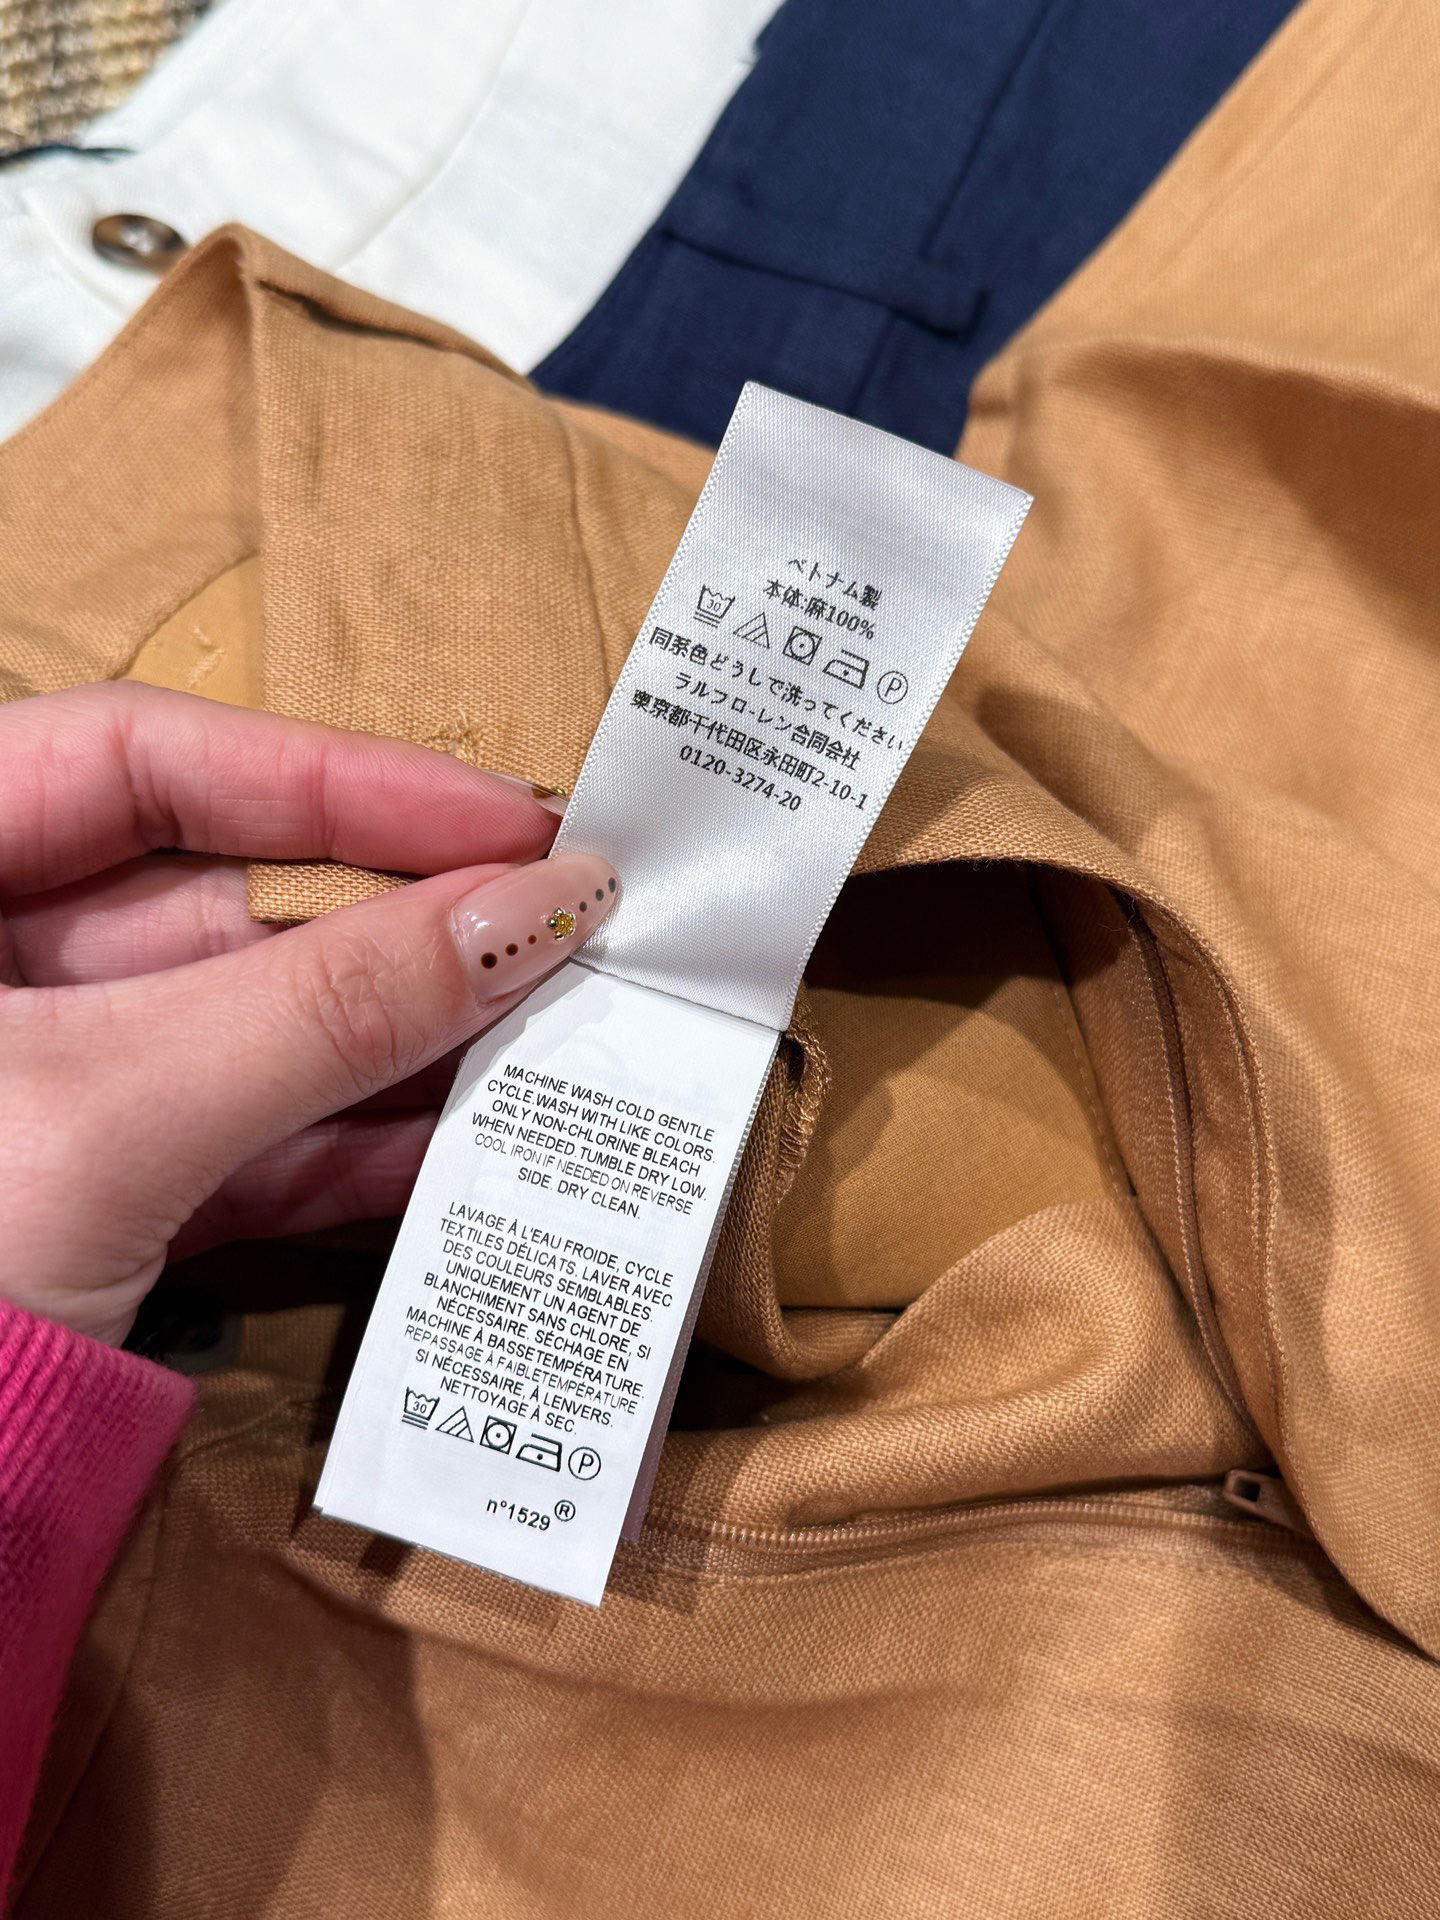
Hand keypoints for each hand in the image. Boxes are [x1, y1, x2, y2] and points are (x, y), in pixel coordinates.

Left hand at [0, 685, 615, 1344]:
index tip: (501, 815)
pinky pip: (244, 1141)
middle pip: (221, 896)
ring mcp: (42, 1091)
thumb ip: (327, 1003)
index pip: (145, 760)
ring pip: (252, 1025)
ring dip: (405, 1036)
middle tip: (561, 926)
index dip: (338, 773)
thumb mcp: (111, 1114)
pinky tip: (471, 1139)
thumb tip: (534, 909)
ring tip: (553, 1029)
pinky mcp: (95, 1201)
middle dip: (398, 918)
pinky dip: (357, 1145)